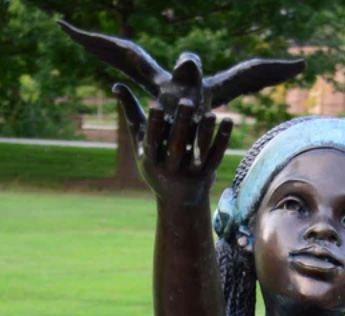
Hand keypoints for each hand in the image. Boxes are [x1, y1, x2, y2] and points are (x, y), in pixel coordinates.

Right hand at [114, 86, 232, 205]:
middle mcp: (170, 171)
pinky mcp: (207, 176)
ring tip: (211, 112)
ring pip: (198, 152)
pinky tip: (228, 119)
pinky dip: (222, 139)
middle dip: (181, 124)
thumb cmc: (155, 164)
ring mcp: (189, 175)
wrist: (179, 201)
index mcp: (151, 162)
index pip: (152, 142)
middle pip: (176, 146)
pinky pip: (216, 156)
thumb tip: (116, 85)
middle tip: (187, 101)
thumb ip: (131, 115)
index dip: (154, 125)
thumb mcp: (141, 145)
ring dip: (205, 131)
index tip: (156, 104)